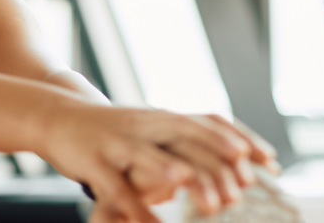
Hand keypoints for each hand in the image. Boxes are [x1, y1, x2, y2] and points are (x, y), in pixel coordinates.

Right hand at [36, 103, 256, 222]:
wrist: (55, 116)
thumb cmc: (109, 130)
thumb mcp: (148, 129)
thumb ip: (179, 142)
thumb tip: (224, 161)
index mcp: (160, 117)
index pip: (207, 120)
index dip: (239, 138)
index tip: (268, 159)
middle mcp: (143, 125)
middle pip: (185, 133)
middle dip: (216, 156)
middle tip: (241, 185)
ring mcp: (117, 142)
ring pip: (147, 154)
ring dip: (171, 172)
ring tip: (197, 192)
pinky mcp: (93, 161)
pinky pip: (116, 187)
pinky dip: (133, 207)